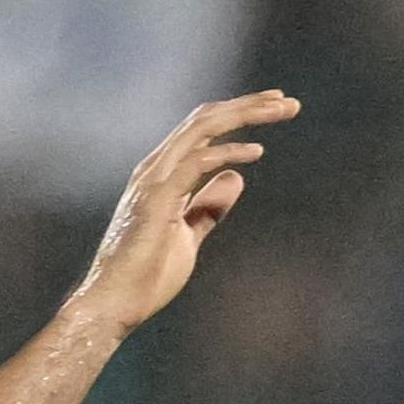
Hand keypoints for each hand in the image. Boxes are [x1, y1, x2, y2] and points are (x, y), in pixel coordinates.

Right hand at [69, 90, 299, 330]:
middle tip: (288, 100)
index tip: (275, 108)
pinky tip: (256, 152)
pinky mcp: (156, 200)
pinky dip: (227, 152)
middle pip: (205, 120)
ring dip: (244, 116)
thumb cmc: (147, 274)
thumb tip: (235, 177)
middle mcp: (156, 168)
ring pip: (201, 130)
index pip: (204, 129)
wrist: (115, 303)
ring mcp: (153, 181)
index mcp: (164, 174)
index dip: (239, 114)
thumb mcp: (189, 234)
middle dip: (248, 106)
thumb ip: (208, 207)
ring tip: (280, 109)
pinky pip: (195, 163)